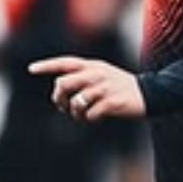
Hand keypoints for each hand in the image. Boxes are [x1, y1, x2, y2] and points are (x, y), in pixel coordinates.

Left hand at [29, 55, 145, 119]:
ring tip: (81, 116)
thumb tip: (58, 92)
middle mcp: (97, 73)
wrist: (151, 94)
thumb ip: (80, 78)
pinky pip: (91, 113)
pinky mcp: (114, 102)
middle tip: (63, 107)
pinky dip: (89, 119)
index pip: (65, 62)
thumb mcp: (101, 75)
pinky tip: (95, 118)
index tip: (31, 69)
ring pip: (76, 101)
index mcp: (93, 65)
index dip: (47, 65)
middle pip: (64, 84)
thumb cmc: (120, 87)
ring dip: (75, 113)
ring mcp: (106, 87)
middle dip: (58, 99)